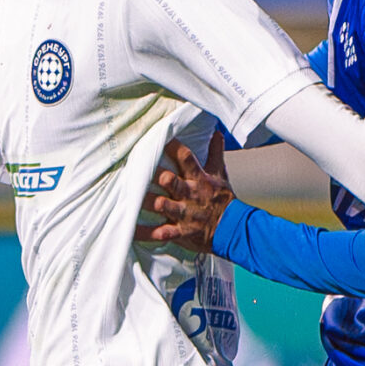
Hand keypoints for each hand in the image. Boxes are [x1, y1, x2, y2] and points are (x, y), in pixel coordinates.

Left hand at [136, 134, 234, 254]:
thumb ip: (215, 153)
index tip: (158, 138)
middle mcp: (190, 194)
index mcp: (199, 179)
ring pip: (164, 206)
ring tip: (132, 199)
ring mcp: (185, 214)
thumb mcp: (220, 174)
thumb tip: (216, 132)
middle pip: (172, 181)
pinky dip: (145, 233)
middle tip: (141, 169)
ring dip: (149, 202)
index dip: (173, 147)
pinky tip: (130, 230)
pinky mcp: (181, 232)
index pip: (186, 158)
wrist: (235, 228)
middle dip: (159, 177)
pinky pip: (161, 233)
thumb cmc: (223, 199)